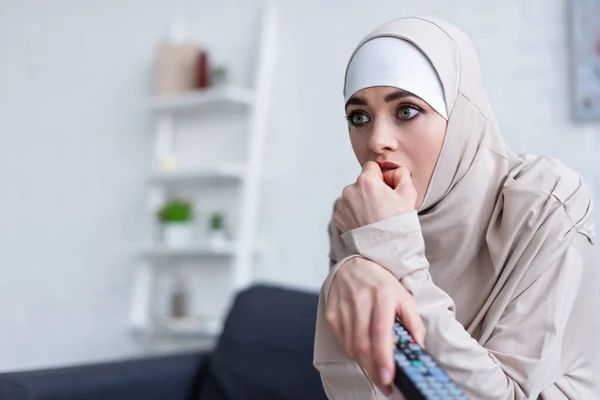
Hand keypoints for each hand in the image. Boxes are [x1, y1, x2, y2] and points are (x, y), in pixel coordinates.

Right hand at [326, 257, 425, 395]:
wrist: (353, 267)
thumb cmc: (380, 283)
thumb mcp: (404, 297)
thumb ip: (414, 323)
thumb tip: (419, 348)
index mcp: (382, 296)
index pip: (380, 332)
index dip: (383, 358)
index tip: (388, 377)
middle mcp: (360, 301)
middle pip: (363, 344)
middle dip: (374, 369)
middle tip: (385, 384)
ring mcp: (343, 308)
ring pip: (352, 346)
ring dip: (365, 364)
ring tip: (376, 369)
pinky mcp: (332, 315)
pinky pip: (343, 341)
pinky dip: (354, 352)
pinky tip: (363, 351)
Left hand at [334, 161, 416, 232]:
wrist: (385, 249)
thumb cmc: (397, 222)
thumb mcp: (408, 194)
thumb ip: (401, 175)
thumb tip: (393, 171)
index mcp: (366, 180)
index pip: (371, 167)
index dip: (381, 176)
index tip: (387, 188)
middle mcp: (350, 190)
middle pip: (362, 182)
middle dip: (371, 189)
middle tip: (383, 206)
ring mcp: (342, 205)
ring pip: (354, 196)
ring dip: (362, 201)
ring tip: (374, 217)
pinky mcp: (338, 218)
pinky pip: (347, 210)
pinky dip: (354, 214)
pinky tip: (366, 223)